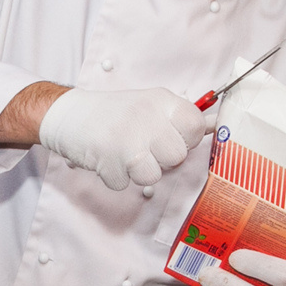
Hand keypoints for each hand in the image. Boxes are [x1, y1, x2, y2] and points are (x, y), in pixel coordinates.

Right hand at [36, 86, 210, 190]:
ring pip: (153, 175)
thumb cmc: (114, 114)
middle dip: (162, 160)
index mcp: (160, 100)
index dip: (187, 139)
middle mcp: (146, 117)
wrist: (69, 114)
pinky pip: (125, 184)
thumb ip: (179, 119)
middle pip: (177, 156)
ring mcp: (126, 139)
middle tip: (144, 148)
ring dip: (139, 172)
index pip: (195, 126)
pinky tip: (108, 159)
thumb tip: (216, 127)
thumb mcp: (149, 105)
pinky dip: (116, 177)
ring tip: (125, 155)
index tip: (172, 138)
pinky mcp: (108, 160)